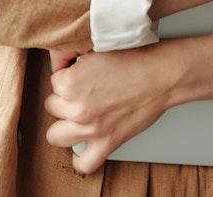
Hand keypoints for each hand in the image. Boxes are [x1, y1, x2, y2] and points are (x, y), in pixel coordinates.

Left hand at [44, 43, 180, 174]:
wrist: (160, 75)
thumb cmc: (132, 59)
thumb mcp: (93, 50)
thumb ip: (71, 58)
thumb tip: (59, 63)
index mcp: (70, 82)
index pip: (53, 81)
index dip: (67, 76)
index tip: (79, 73)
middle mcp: (77, 108)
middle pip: (52, 107)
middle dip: (63, 99)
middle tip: (80, 92)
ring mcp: (92, 129)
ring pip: (55, 135)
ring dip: (65, 125)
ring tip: (76, 115)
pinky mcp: (108, 143)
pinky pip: (84, 163)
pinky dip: (80, 159)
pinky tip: (82, 147)